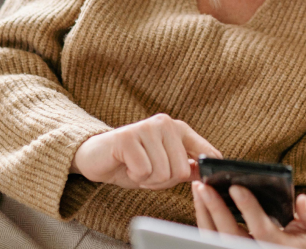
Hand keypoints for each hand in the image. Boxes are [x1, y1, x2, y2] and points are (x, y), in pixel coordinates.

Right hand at [71, 113, 221, 189]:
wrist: (96, 157)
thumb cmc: (132, 162)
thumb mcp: (165, 167)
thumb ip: (187, 168)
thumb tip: (209, 173)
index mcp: (180, 129)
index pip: (207, 153)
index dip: (206, 172)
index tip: (202, 180)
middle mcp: (166, 123)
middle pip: (181, 171)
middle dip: (163, 181)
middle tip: (148, 172)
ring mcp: (147, 127)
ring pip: (162, 173)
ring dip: (147, 180)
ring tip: (136, 168)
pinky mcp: (128, 136)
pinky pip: (143, 171)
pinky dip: (134, 176)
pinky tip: (126, 166)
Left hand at [192, 181, 305, 248]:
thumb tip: (302, 200)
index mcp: (280, 246)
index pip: (261, 229)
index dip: (248, 208)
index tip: (236, 187)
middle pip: (230, 235)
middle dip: (215, 209)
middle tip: (203, 185)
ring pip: (216, 238)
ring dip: (204, 213)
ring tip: (198, 188)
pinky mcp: (233, 248)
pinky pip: (212, 238)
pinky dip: (204, 219)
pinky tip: (201, 200)